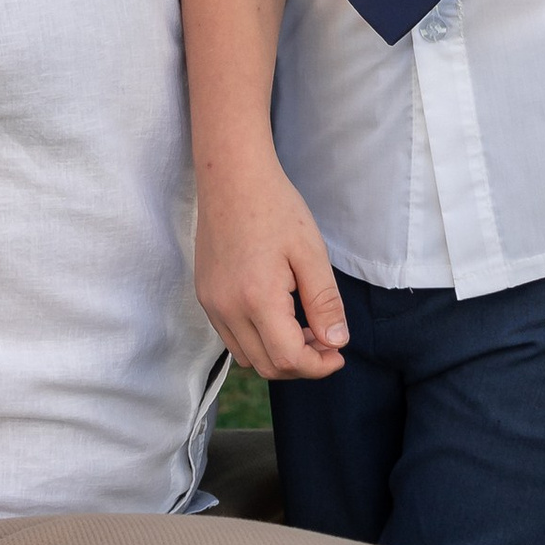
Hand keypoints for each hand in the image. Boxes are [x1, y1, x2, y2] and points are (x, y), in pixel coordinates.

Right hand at [195, 166, 349, 380]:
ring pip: (247, 357)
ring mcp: (211, 303)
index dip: (318, 366)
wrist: (232, 177)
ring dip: (278, 355)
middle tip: (325, 340)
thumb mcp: (311, 252)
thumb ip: (324, 302)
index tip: (338, 353)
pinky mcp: (205, 296)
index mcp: (256, 298)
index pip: (288, 359)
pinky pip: (231, 337)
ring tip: (303, 328)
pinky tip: (277, 316)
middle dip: (301, 364)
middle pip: (267, 366)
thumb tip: (336, 342)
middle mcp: (227, 308)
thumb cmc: (276, 207)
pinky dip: (257, 340)